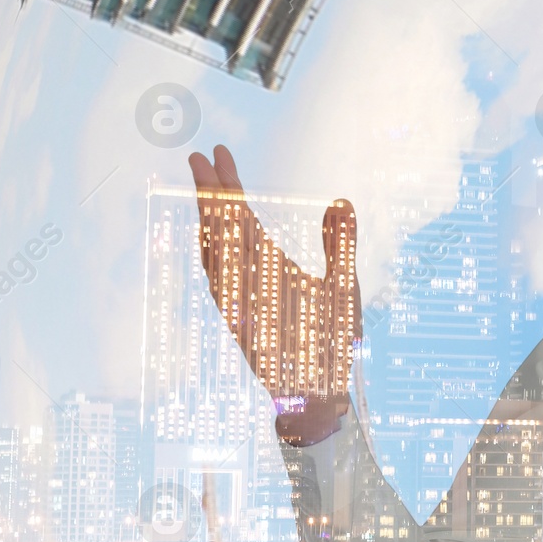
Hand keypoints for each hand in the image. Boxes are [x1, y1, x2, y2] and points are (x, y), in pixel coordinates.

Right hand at [188, 144, 360, 444]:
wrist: (325, 389)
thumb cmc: (332, 339)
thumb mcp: (343, 281)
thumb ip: (340, 242)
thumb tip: (340, 202)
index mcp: (268, 264)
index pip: (243, 216)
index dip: (229, 184)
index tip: (218, 152)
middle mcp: (249, 278)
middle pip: (224, 228)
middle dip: (213, 193)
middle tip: (199, 155)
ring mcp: (242, 301)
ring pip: (219, 254)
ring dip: (212, 223)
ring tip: (205, 187)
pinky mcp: (243, 326)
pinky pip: (225, 291)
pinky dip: (218, 265)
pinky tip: (212, 239)